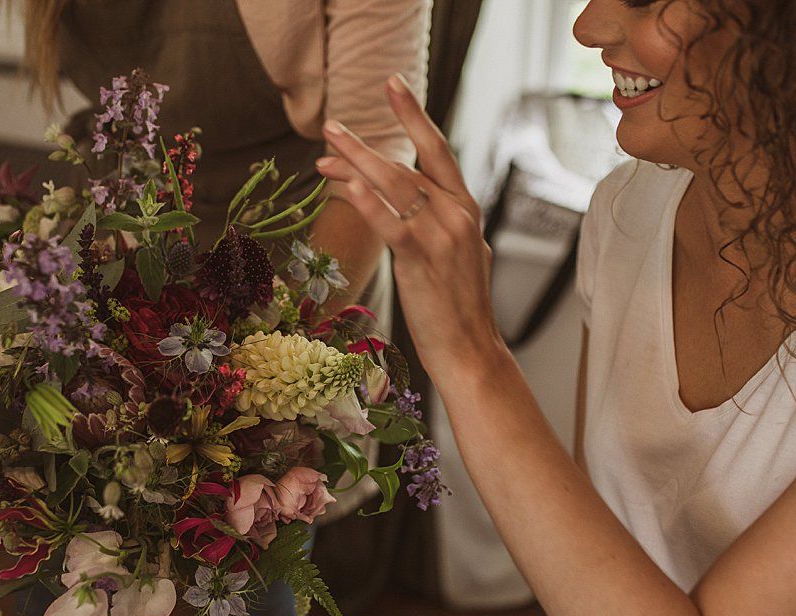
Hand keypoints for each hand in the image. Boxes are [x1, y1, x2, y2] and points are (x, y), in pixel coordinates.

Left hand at [317, 75, 500, 378]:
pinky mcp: (422, 260)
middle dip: (363, 145)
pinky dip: (367, 201)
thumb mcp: (456, 254)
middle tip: (332, 127)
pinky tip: (346, 186)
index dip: (413, 115)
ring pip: (393, 187)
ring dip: (354, 165)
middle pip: (405, 165)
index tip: (391, 85)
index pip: (437, 151)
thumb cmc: (457, 308)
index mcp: (465, 209)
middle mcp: (456, 214)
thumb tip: (410, 205)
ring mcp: (441, 235)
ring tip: (323, 154)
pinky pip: (390, 222)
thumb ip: (438, 223)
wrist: (471, 350)